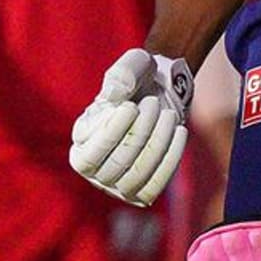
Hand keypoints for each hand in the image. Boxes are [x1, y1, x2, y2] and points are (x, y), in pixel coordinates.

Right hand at [70, 48, 192, 206]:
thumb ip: (121, 76)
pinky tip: (180, 131)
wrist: (162, 93)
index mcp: (80, 143)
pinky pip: (155, 185)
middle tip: (153, 103)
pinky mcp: (141, 192)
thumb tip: (115, 96)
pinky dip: (170, 158)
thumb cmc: (140, 80)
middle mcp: (93, 170)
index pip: (90, 154)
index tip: (131, 106)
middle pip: (116, 165)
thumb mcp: (131, 68)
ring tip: (168, 114)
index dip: (112, 132)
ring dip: (157, 144)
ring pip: (136, 177)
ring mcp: (117, 185)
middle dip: (140, 132)